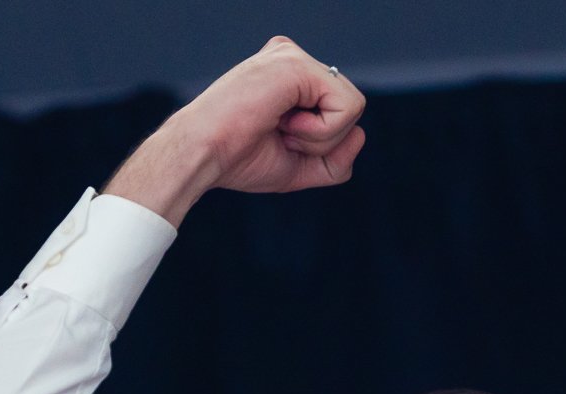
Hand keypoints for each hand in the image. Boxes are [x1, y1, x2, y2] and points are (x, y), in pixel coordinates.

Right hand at [183, 35, 366, 192]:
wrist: (203, 155)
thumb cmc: (239, 160)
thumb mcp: (299, 165)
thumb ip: (337, 158)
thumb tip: (362, 134)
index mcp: (289, 77)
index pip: (337, 111)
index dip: (319, 143)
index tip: (277, 140)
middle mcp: (292, 58)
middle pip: (349, 108)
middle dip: (324, 140)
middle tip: (279, 136)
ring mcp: (294, 57)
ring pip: (352, 107)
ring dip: (321, 137)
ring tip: (280, 130)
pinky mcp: (298, 64)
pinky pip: (347, 107)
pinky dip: (323, 132)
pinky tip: (286, 125)